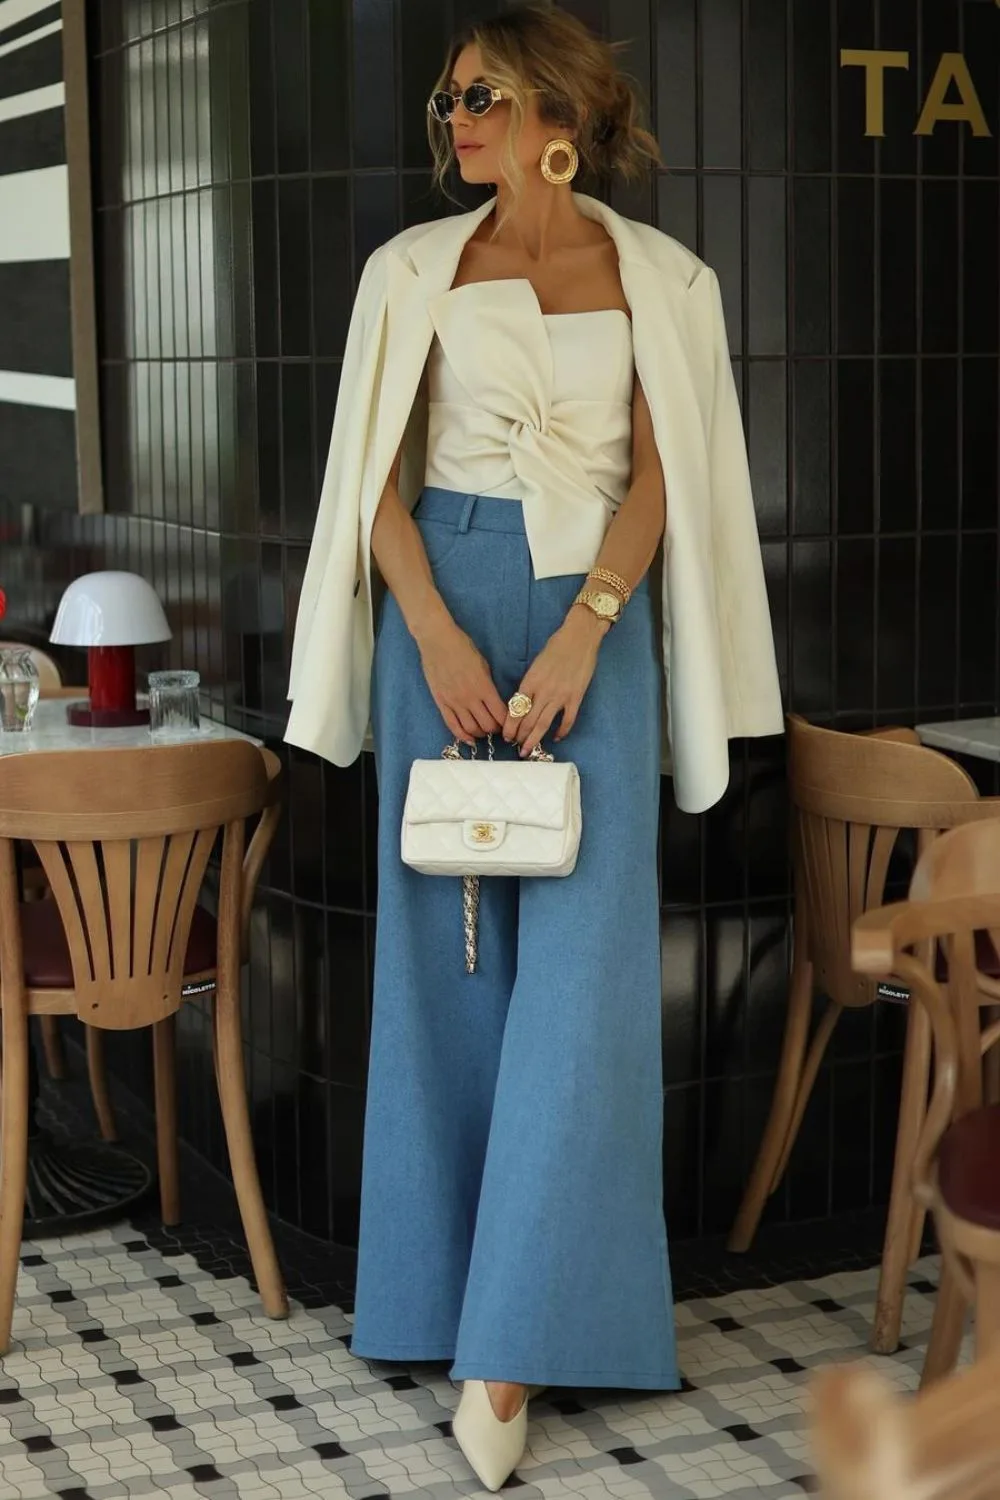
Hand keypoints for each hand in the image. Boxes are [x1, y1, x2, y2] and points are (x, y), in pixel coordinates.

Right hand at [414, 609, 506, 744]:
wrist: (437, 641)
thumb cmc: (462, 648)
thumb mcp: (483, 665)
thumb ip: (488, 685)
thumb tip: (493, 701)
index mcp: (484, 687)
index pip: (500, 714)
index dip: (507, 723)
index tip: (510, 723)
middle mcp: (470, 698)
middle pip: (487, 725)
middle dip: (495, 730)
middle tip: (498, 728)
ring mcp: (454, 702)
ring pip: (471, 729)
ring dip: (480, 733)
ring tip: (483, 731)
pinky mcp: (441, 703)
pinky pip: (452, 725)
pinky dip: (462, 736)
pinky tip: (469, 740)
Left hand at [503, 606, 607, 755]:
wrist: (580, 638)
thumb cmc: (557, 647)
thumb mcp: (536, 664)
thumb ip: (530, 684)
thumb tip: (523, 702)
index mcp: (530, 681)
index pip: (516, 709)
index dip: (510, 725)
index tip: (506, 735)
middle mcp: (543, 691)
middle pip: (527, 720)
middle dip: (520, 736)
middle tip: (515, 747)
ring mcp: (560, 696)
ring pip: (543, 724)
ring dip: (534, 739)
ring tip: (528, 750)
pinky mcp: (576, 697)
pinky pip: (567, 720)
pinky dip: (562, 731)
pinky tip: (556, 738)